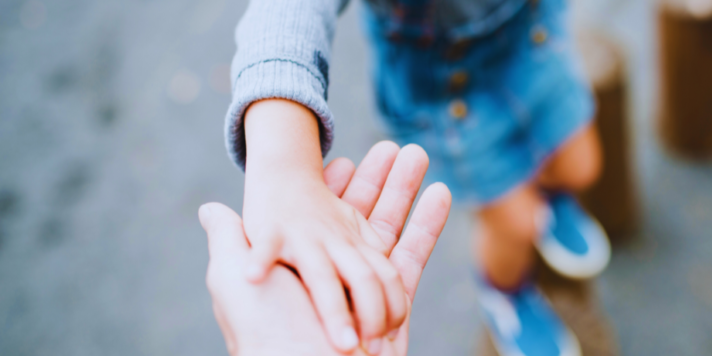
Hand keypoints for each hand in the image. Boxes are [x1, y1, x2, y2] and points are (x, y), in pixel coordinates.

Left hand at [202, 149, 451, 354]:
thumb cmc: (266, 334)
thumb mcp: (235, 284)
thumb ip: (231, 242)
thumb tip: (210, 209)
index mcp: (296, 267)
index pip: (316, 216)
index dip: (332, 187)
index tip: (345, 159)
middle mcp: (331, 274)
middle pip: (359, 218)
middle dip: (379, 181)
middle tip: (396, 146)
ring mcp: (364, 290)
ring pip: (390, 231)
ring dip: (406, 191)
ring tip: (420, 153)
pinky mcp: (394, 305)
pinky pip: (413, 258)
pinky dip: (428, 225)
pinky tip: (441, 193)